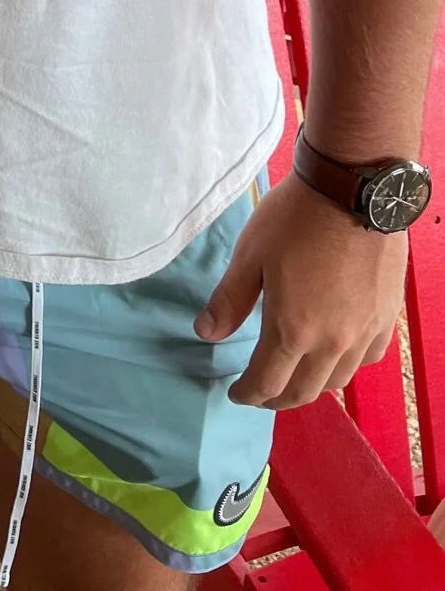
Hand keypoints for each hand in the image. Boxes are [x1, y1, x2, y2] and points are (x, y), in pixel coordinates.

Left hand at [194, 176, 405, 408]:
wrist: (353, 192)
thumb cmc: (294, 219)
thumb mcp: (250, 255)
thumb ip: (229, 300)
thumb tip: (205, 334)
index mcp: (293, 330)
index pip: (267, 383)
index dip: (248, 394)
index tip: (235, 393)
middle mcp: (333, 343)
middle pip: (303, 391)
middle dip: (277, 398)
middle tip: (260, 391)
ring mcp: (364, 333)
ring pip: (336, 381)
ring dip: (311, 385)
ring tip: (293, 374)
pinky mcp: (386, 319)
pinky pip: (365, 359)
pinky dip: (345, 366)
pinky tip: (335, 352)